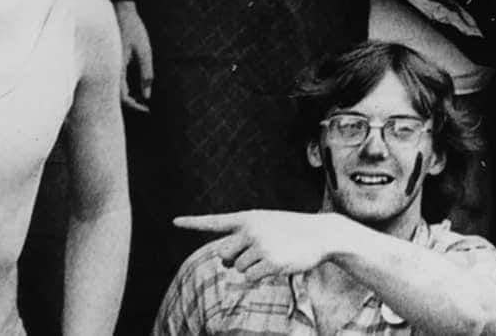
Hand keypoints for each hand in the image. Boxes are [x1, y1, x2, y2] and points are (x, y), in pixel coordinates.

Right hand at [114, 0, 152, 111]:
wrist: (118, 6)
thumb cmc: (133, 27)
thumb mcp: (144, 50)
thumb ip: (146, 73)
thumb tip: (147, 95)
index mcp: (115, 68)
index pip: (121, 97)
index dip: (134, 106)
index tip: (147, 109)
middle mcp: (107, 68)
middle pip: (115, 96)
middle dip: (130, 103)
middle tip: (145, 106)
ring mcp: (105, 64)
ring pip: (112, 88)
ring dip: (125, 95)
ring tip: (141, 97)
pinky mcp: (106, 59)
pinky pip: (111, 78)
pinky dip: (121, 86)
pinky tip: (132, 85)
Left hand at [175, 210, 333, 282]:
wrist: (321, 234)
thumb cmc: (292, 230)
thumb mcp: (267, 226)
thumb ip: (243, 241)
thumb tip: (226, 265)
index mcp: (249, 218)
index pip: (216, 221)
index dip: (193, 222)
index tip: (174, 221)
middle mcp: (251, 230)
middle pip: (223, 254)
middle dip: (234, 259)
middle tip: (256, 253)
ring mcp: (260, 246)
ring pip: (238, 268)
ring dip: (252, 267)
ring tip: (274, 254)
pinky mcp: (269, 262)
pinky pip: (251, 278)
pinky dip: (260, 276)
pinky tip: (278, 264)